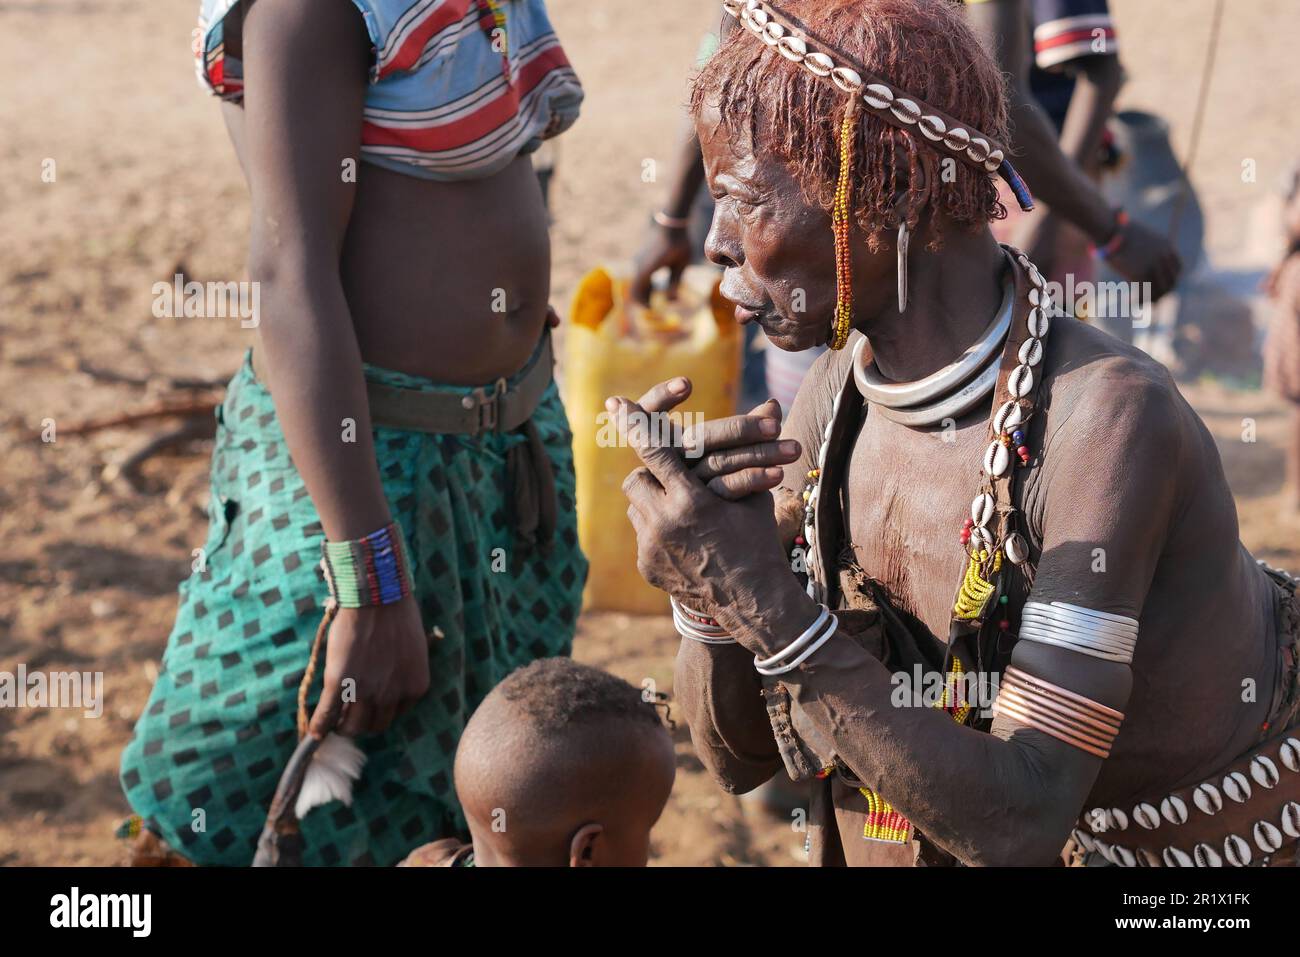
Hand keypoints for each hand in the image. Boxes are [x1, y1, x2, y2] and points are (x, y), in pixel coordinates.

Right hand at [309, 596, 429, 737]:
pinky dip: (318, 726)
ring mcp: (365, 691)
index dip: (381, 710)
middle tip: (349, 717)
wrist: (377, 595)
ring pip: (352, 726)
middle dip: (362, 723)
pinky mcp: (339, 683)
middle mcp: (392, 694)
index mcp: (414, 687)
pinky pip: (327, 714)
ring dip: (341, 727)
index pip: (396, 713)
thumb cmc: (396, 614)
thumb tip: (387, 682)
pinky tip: (313, 733)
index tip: (371, 705)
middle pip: (375, 725)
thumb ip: (401, 672)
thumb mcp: (411, 649)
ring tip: (333, 722)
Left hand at [609, 390, 792, 613]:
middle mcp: (663, 523)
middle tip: (668, 474)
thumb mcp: (756, 494)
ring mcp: (651, 547)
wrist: (752, 603)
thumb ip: (751, 449)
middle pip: (636, 478)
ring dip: (652, 501)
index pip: (653, 450)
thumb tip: (773, 402)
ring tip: (678, 505)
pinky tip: (679, 535)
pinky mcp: (646, 566)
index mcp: (691, 501)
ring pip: (635, 506)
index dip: (634, 423)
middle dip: (649, 473)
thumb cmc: (759, 543)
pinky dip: (656, 529)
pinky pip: (642, 534)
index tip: (616, 402)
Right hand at [629, 223, 692, 305]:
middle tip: (652, 308)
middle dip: (643, 299)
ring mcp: (638, 259)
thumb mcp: (681, 265)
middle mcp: (638, 265)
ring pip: (636, 281)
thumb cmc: (679, 243)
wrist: (672, 223)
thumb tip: (669, 299)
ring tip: (653, 298)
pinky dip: (644, 282)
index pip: (638, 292)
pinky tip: (654, 284)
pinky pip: (639, 273)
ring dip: (643, 291)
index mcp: (646, 269)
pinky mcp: (641, 256)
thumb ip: (675, 282)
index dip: (643, 303)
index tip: (652, 310)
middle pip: (635, 288)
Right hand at [1104, 218, 1181, 301]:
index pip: (1178, 268)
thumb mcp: (1141, 238)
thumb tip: (1141, 260)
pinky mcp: (1140, 274)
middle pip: (1171, 282)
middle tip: (1154, 300)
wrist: (1111, 230)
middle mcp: (1164, 257)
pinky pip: (1144, 293)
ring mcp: (1153, 266)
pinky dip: (1140, 301)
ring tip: (1142, 303)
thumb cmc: (1120, 232)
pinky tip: (1133, 303)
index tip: (1164, 287)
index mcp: (1167, 246)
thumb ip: (1147, 250)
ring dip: (1151, 300)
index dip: (1172, 280)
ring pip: (1159, 290)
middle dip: (1163, 293)